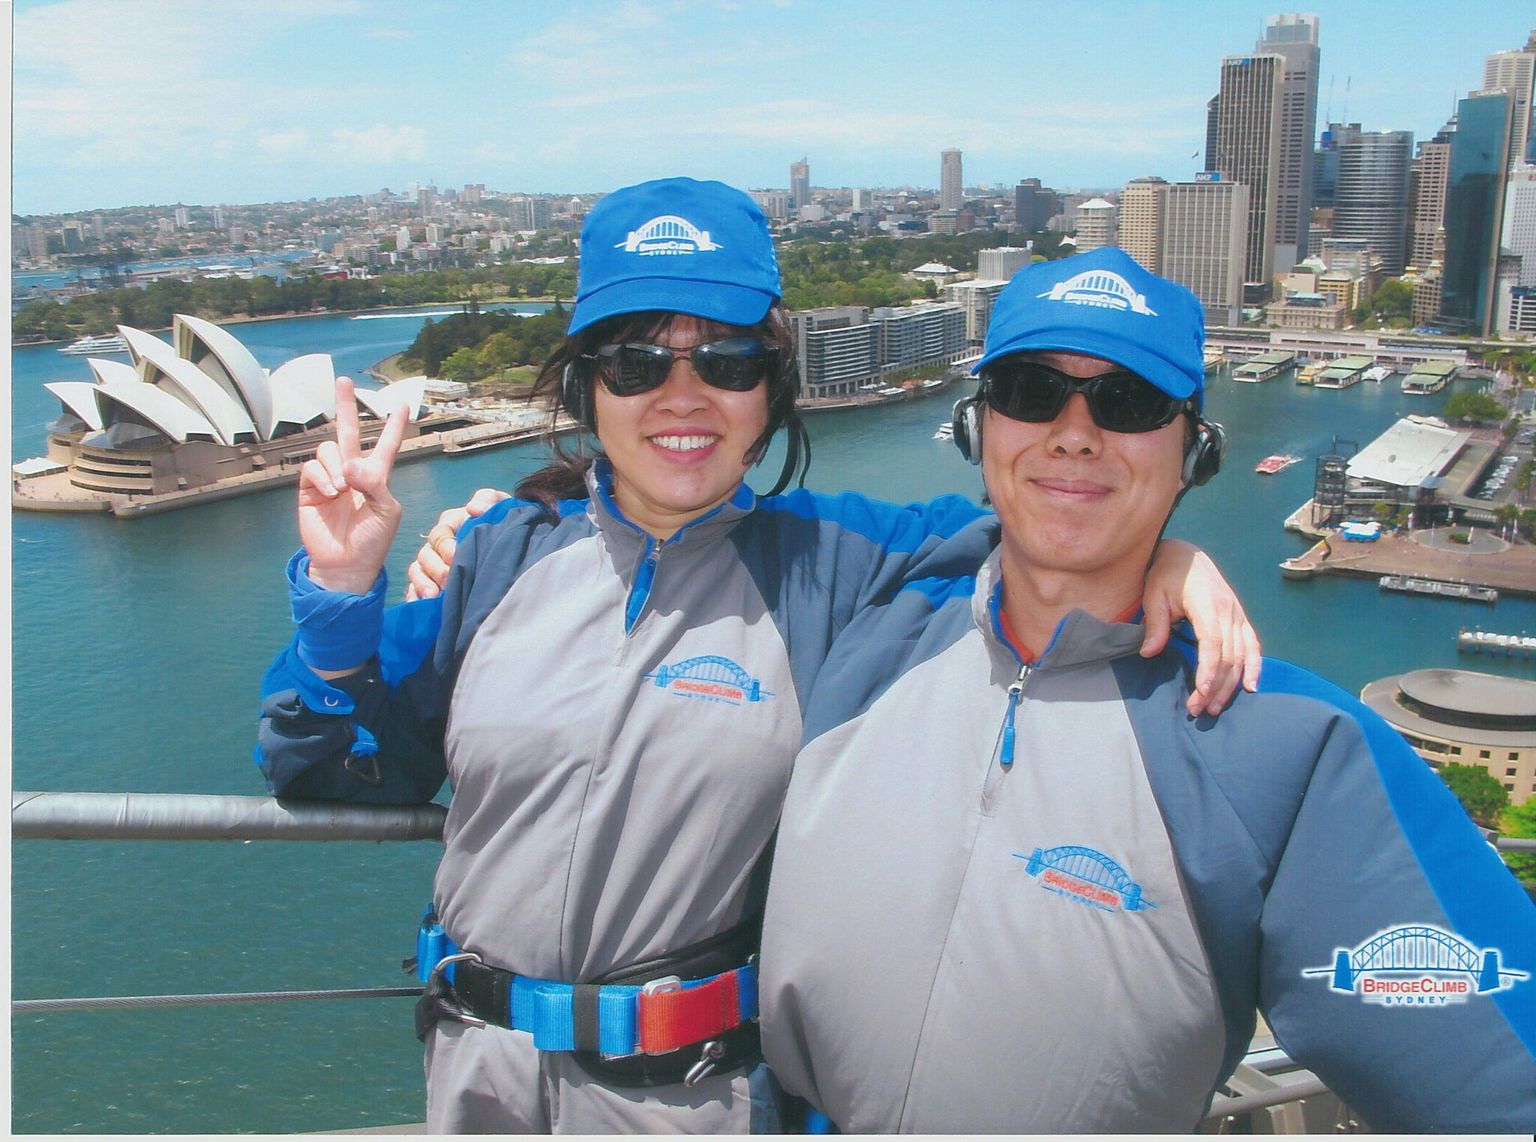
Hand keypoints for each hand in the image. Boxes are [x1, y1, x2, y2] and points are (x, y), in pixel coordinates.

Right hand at [298, 377, 410, 595]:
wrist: (346, 565)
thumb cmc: (372, 541)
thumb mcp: (387, 512)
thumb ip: (375, 484)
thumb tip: (350, 464)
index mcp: (376, 478)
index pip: (385, 445)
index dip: (393, 426)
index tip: (401, 404)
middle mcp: (352, 473)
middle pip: (348, 432)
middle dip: (346, 406)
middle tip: (343, 380)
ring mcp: (329, 479)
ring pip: (328, 449)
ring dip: (337, 465)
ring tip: (343, 488)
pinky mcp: (310, 489)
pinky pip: (312, 468)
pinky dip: (323, 476)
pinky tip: (332, 492)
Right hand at [403, 487, 511, 599]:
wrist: (512, 544)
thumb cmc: (500, 521)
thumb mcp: (498, 504)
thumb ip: (487, 499)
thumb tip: (474, 510)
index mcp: (449, 525)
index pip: (440, 534)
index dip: (445, 545)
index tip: (455, 557)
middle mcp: (436, 545)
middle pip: (425, 555)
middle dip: (435, 568)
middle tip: (448, 580)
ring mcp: (431, 565)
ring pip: (417, 572)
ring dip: (422, 583)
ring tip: (433, 596)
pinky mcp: (430, 584)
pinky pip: (415, 590)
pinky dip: (416, 597)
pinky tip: (423, 605)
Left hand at [1140, 540, 1261, 716]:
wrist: (1185, 554)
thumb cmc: (1165, 574)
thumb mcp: (1154, 594)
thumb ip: (1155, 624)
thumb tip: (1149, 652)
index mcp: (1208, 603)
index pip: (1213, 642)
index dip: (1209, 669)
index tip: (1202, 692)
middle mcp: (1230, 610)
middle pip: (1229, 655)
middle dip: (1216, 686)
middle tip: (1198, 710)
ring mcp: (1238, 614)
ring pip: (1242, 655)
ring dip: (1231, 684)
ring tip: (1215, 707)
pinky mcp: (1240, 618)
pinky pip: (1253, 645)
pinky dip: (1254, 666)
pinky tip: (1250, 687)